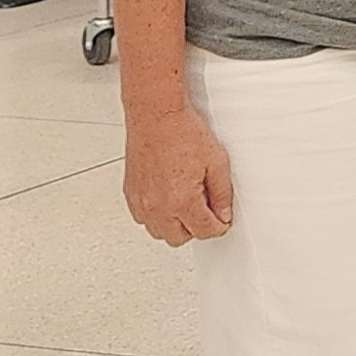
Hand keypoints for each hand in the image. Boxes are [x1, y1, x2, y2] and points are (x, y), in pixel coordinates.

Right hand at [123, 103, 234, 245]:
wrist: (156, 116)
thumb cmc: (183, 133)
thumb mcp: (217, 163)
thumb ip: (222, 194)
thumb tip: (223, 214)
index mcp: (181, 200)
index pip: (204, 231)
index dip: (219, 226)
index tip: (222, 219)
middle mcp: (157, 205)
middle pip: (179, 238)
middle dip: (196, 228)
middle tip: (206, 210)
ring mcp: (141, 200)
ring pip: (158, 232)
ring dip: (174, 224)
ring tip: (186, 203)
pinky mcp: (131, 193)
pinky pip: (143, 218)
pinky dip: (156, 215)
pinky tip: (168, 199)